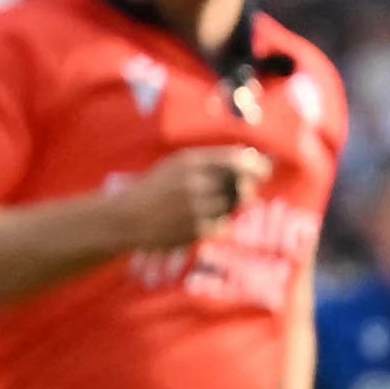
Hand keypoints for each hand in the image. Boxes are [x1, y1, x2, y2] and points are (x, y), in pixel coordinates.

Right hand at [104, 144, 269, 256]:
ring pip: (234, 206)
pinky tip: (197, 221)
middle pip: (241, 185)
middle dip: (246, 188)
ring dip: (230, 206)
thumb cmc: (153, 190)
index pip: (238, 161)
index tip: (263, 171)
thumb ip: (210, 161)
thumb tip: (251, 159)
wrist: (125, 219)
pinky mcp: (197, 229)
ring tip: (208, 206)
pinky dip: (217, 223)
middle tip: (243, 190)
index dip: (257, 167)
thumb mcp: (176, 166)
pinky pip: (223, 225)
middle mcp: (195, 183)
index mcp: (190, 162)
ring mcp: (196, 207)